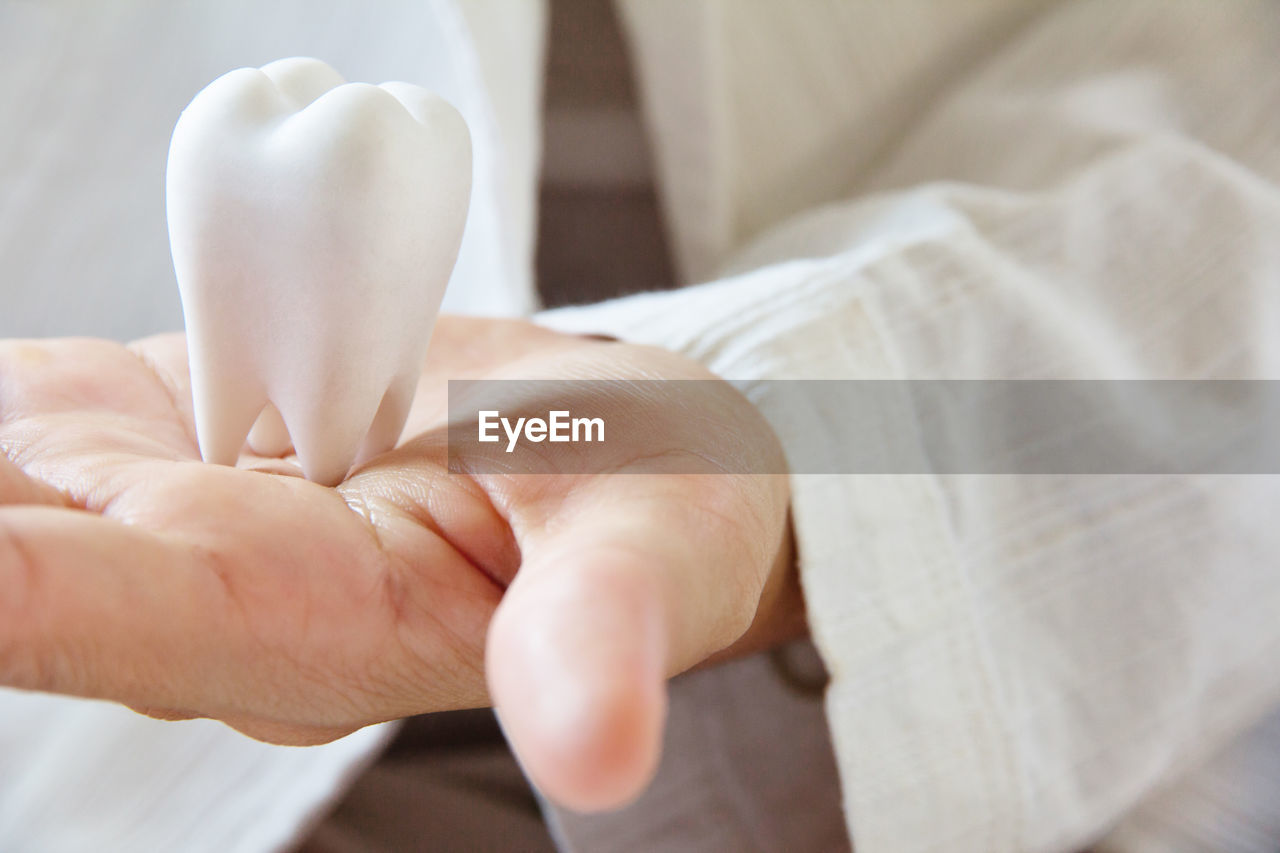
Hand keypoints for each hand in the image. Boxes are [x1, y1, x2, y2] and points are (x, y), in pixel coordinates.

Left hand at [0, 316, 801, 809]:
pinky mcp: (167, 429)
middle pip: (2, 552)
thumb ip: (594, 645)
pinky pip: (21, 414)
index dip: (9, 590)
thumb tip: (595, 760)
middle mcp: (209, 587)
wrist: (618, 455)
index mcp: (313, 627)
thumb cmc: (650, 510)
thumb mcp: (643, 558)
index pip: (113, 612)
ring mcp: (173, 501)